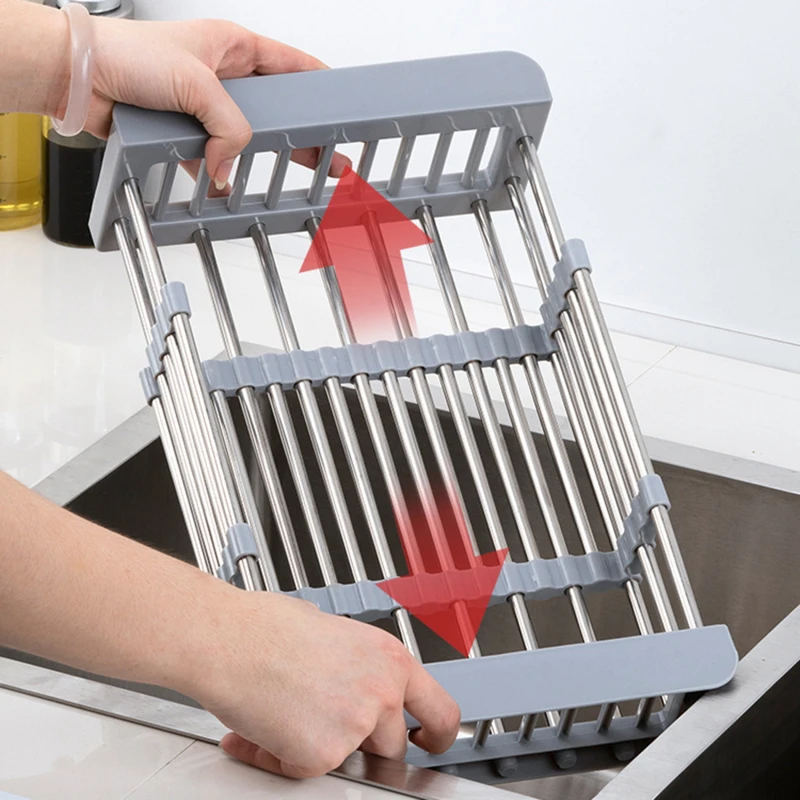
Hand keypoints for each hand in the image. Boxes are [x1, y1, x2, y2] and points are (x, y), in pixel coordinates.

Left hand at [68, 16, 350, 186]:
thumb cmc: (126, 54)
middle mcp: (222, 76)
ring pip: (246, 137)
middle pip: (276, 109)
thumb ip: (227, 127)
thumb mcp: (196, 84)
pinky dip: (217, 171)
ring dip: (258, 157)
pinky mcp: (185, 131)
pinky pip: (212, 156)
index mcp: (233, 46)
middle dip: (302, 134)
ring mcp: (204, 106)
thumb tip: (231, 166)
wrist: (79, 78)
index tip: (343, 105)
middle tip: (328, 156)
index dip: (320, 85)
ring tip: (285, 174)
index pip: (292, 65)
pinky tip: (225, 181)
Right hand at [190, 591, 460, 777]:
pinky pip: (307, 772)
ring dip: (325, 753)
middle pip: (398, 746)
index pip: (441, 709)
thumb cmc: (268, 627)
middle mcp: (383, 691)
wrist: (230, 639)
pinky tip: (264, 731)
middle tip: (343, 742)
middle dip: (372, 752)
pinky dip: (282, 760)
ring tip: (290, 723)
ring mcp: (357, 726)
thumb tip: (350, 682)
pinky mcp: (324, 754)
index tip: (428, 742)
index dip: (437, 735)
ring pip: (355, 762)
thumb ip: (356, 665)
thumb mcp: (334, 632)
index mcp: (390, 658)